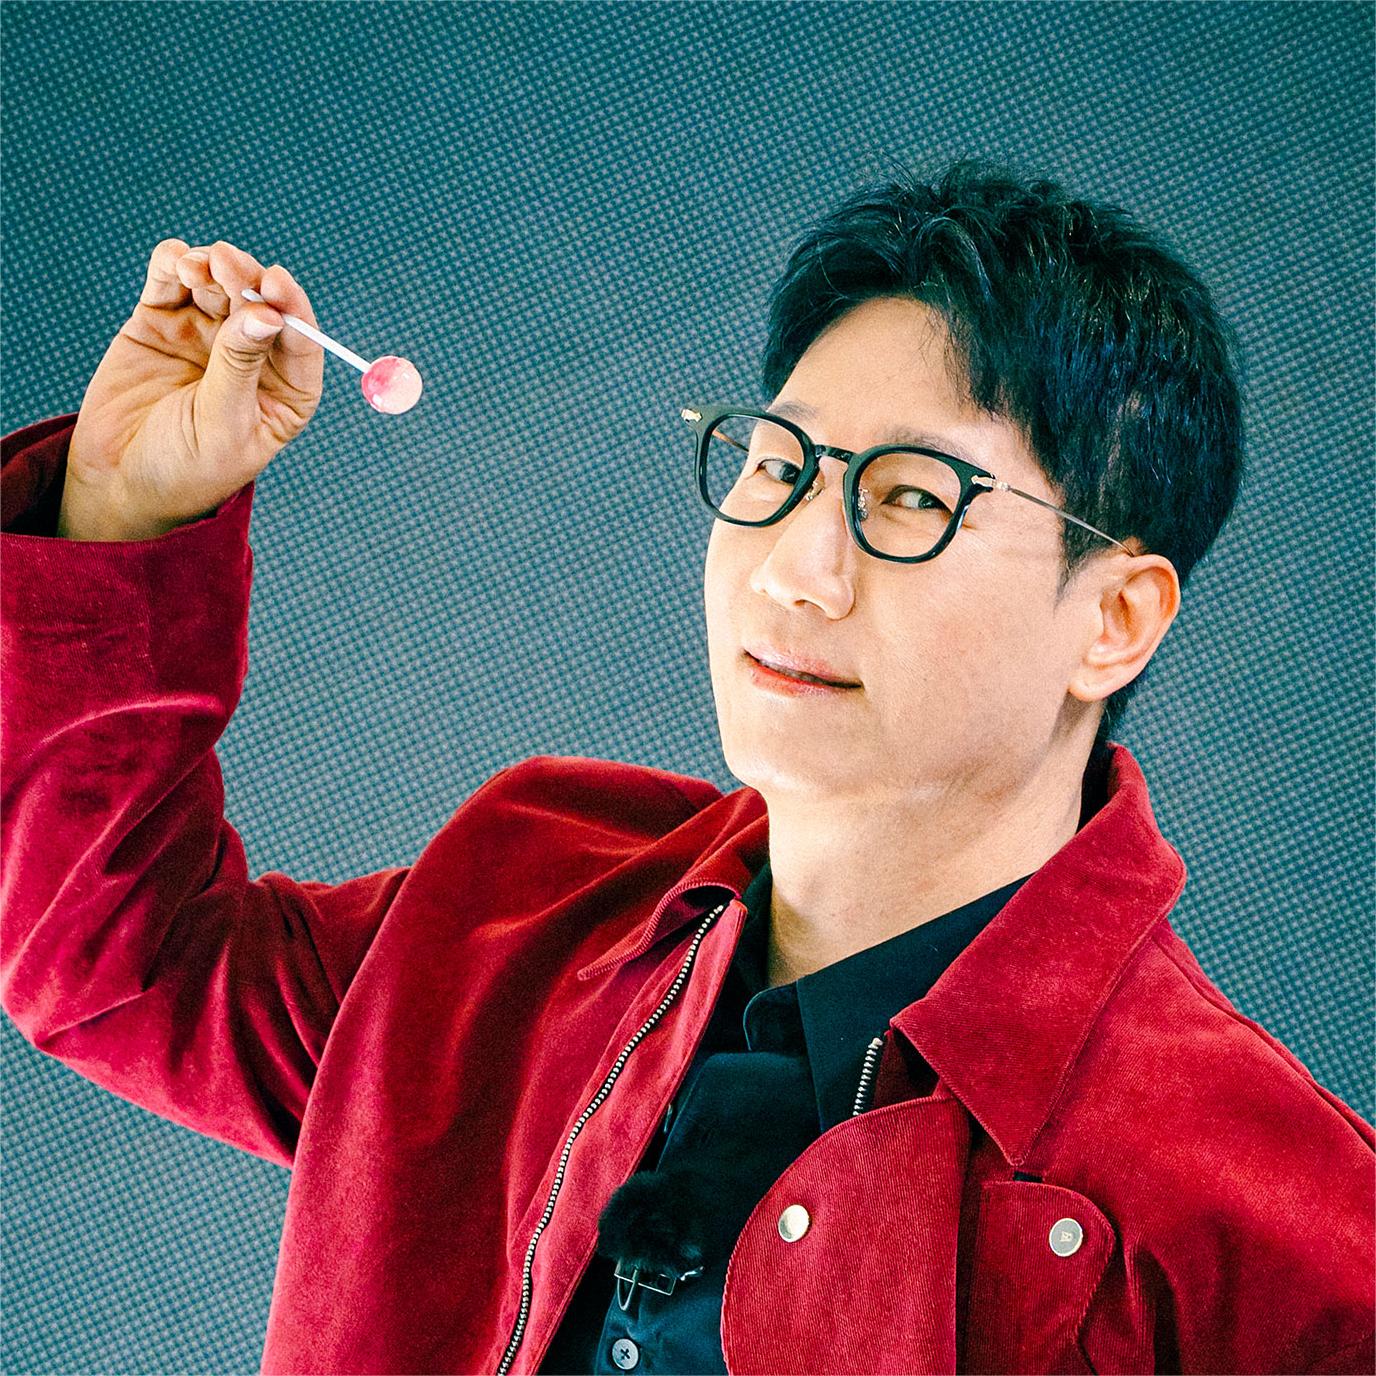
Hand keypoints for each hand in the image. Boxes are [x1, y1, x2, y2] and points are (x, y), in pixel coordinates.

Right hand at [60, 239, 323, 539]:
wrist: (118, 480)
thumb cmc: (185, 468)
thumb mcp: (219, 425)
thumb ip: (238, 368)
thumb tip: (267, 316)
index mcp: (285, 391)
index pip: (300, 341)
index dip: (291, 306)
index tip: (275, 284)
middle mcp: (252, 356)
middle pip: (259, 302)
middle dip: (247, 277)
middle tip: (227, 263)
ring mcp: (208, 334)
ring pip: (218, 283)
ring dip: (212, 266)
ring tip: (197, 268)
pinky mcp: (162, 320)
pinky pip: (172, 279)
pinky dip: (174, 261)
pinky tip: (175, 261)